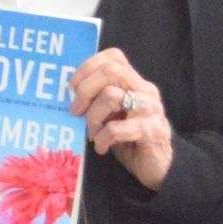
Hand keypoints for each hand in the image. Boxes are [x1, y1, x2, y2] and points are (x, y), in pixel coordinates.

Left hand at [71, 48, 174, 190]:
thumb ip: (96, 98)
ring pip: (111, 96)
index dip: (87, 67)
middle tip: (76, 112)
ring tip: (93, 133)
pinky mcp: (153, 131)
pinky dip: (102, 139)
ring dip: (93, 118)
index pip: (113, 57)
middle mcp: (145, 90)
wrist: (156, 166)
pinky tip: (101, 147)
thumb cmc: (127, 138)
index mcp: (134, 82)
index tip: (72, 88)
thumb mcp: (109, 114)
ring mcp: (151, 109)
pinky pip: (117, 128)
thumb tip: (67, 93)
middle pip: (111, 71)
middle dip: (85, 90)